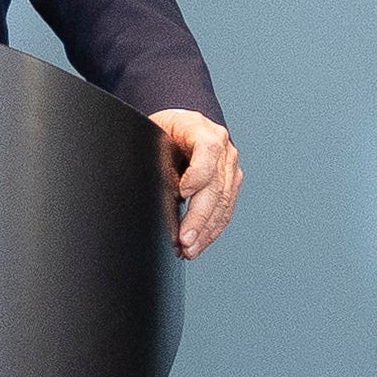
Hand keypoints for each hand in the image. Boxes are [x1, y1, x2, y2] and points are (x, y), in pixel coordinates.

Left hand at [151, 110, 241, 258]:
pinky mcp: (232, 183)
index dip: (197, 174)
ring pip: (224, 203)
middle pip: (216, 186)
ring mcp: (230, 166)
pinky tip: (199, 243)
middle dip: (199, 217)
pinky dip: (212, 230)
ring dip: (206, 231)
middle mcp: (222, 148)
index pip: (207, 150)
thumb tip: (145, 186)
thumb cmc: (165, 130)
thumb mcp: (153, 135)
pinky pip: (226, 210)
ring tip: (190, 249)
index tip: (182, 193)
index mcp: (201, 129)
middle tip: (185, 240)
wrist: (182, 127)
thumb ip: (154, 157)